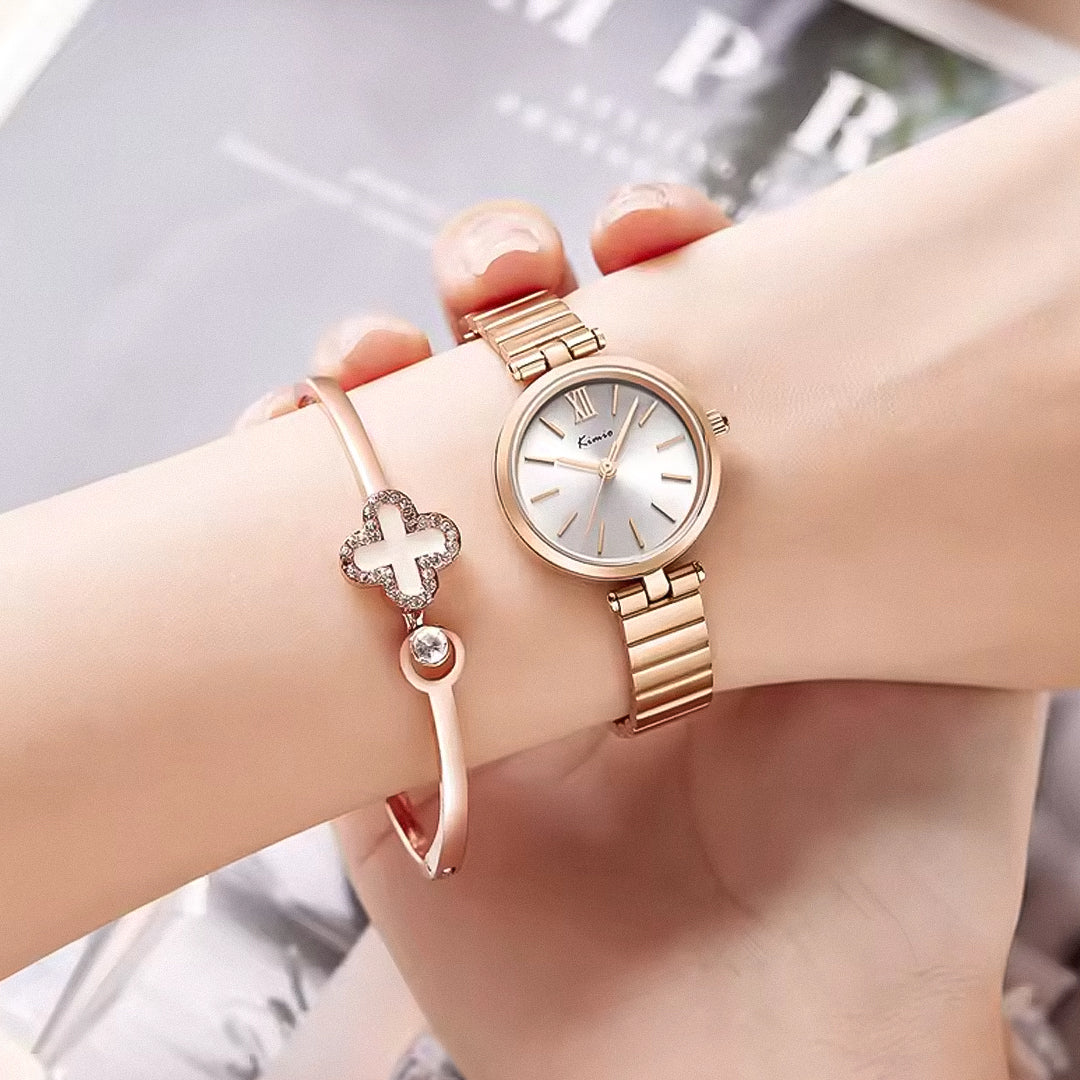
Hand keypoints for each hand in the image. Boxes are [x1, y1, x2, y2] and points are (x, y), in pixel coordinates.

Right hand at [240, 185, 1043, 1079]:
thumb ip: (927, 526)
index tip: (655, 227)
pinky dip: (276, 488)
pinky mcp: (380, 716)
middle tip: (501, 272)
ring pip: (394, 457)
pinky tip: (291, 432)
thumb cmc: (881, 857)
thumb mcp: (946, 655)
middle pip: (512, 387)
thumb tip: (935, 387)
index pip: (655, 363)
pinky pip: (298, 581)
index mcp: (697, 539)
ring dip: (366, 367)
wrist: (761, 1041)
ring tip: (366, 346)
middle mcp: (581, 573)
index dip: (651, 268)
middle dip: (499, 292)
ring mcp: (475, 637)